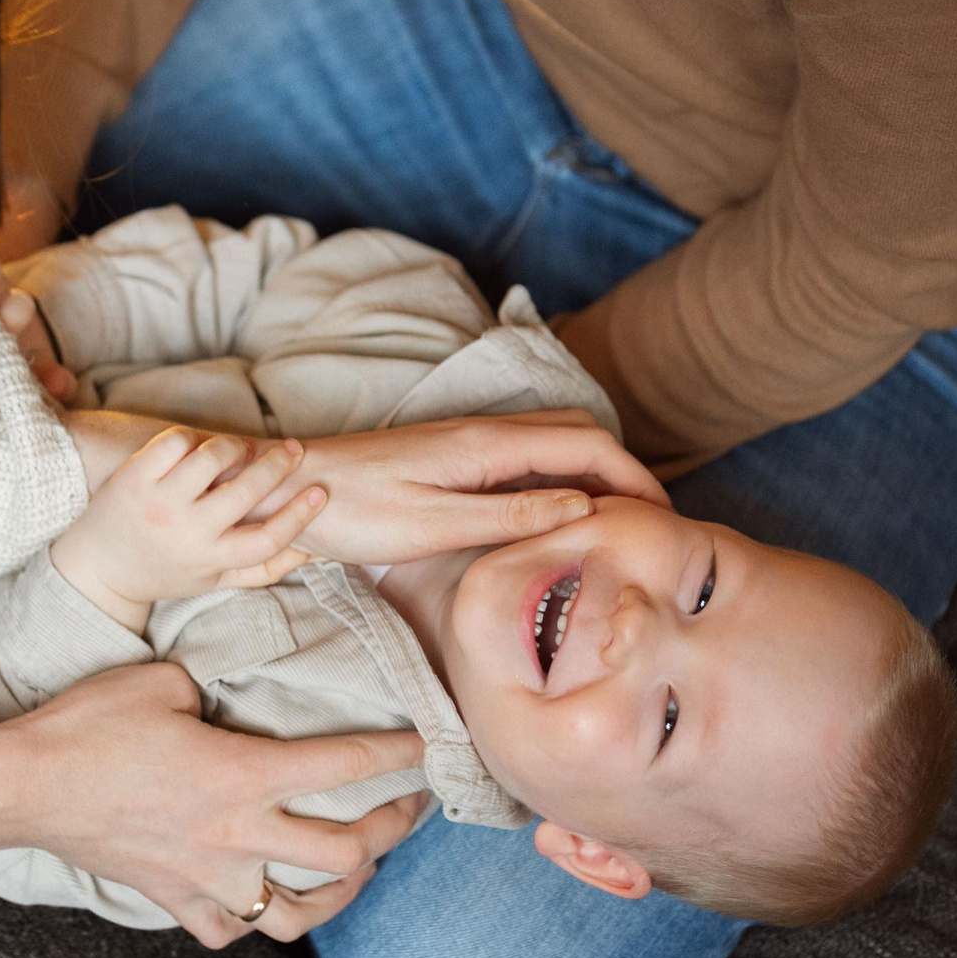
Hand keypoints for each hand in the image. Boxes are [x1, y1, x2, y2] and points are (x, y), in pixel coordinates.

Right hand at [0, 662, 429, 947]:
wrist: (27, 784)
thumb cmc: (90, 724)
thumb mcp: (162, 681)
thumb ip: (213, 690)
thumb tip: (227, 696)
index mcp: (245, 773)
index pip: (347, 762)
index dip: (400, 752)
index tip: (431, 742)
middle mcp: (240, 835)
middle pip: (347, 851)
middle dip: (391, 828)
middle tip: (408, 807)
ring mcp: (210, 877)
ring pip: (300, 912)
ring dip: (341, 892)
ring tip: (360, 870)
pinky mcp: (175, 899)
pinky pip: (231, 930)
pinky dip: (254, 920)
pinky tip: (263, 899)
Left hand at [51, 429, 325, 626]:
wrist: (101, 567)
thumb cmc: (169, 570)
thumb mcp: (216, 580)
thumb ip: (265, 568)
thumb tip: (314, 548)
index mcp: (210, 560)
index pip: (267, 540)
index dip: (299, 515)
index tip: (320, 491)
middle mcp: (185, 533)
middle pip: (246, 492)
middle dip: (277, 465)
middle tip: (293, 449)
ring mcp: (158, 503)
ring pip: (212, 458)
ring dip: (234, 447)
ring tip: (241, 449)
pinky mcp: (133, 477)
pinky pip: (176, 442)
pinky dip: (193, 438)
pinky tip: (198, 447)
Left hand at [262, 413, 672, 563]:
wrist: (291, 486)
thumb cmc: (353, 510)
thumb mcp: (433, 524)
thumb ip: (509, 515)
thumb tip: (583, 504)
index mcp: (487, 445)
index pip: (588, 450)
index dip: (636, 481)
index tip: (665, 520)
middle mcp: (484, 432)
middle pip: (581, 436)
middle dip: (627, 473)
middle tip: (652, 524)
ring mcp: (469, 441)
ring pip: (556, 442)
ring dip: (597, 473)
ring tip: (619, 523)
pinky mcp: (454, 455)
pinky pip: (527, 456)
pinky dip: (563, 477)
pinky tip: (561, 514)